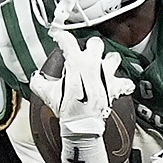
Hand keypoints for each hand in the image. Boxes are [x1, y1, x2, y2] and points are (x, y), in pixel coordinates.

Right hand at [29, 27, 132, 162]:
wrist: (81, 124)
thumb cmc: (68, 108)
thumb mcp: (47, 94)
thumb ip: (39, 82)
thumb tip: (36, 79)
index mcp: (76, 62)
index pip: (67, 40)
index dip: (61, 37)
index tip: (60, 38)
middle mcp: (93, 64)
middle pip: (96, 43)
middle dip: (91, 46)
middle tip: (86, 53)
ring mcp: (106, 75)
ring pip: (114, 58)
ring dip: (110, 61)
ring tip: (105, 65)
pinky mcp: (115, 87)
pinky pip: (126, 83)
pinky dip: (124, 84)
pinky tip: (120, 85)